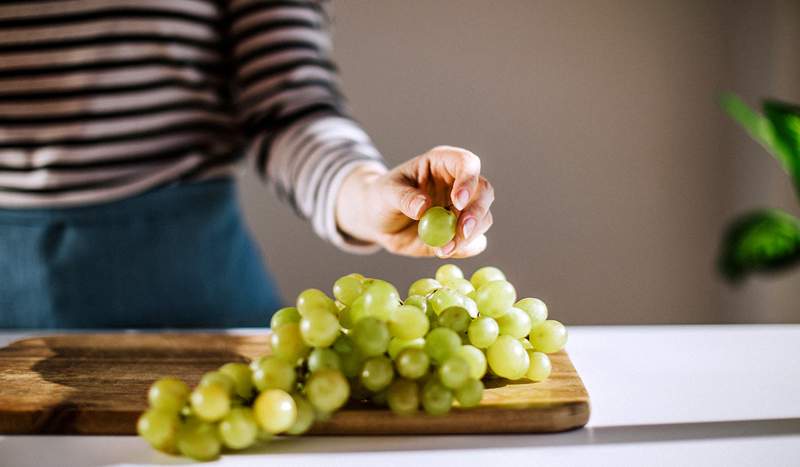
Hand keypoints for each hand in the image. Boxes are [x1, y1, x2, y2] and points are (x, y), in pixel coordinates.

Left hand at [336, 146, 493, 256]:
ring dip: (468, 236)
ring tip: (442, 249)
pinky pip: (474, 242)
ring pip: (483, 218)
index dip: (468, 180)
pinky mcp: (460, 232)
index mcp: (442, 164)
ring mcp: (462, 209)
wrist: (378, 222)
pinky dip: (464, 249)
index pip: (466, 163)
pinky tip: (443, 251)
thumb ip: (404, 197)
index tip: (458, 201)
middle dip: (476, 212)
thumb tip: (423, 207)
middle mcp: (458, 184)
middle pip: (484, 192)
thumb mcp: (386, 193)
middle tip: (461, 232)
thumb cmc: (381, 198)